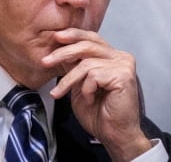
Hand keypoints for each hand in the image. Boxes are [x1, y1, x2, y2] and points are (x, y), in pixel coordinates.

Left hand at [43, 28, 152, 161]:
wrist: (114, 135)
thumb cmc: (99, 113)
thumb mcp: (80, 85)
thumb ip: (75, 67)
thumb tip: (61, 50)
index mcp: (113, 57)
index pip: (93, 38)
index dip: (74, 35)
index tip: (56, 37)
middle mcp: (121, 57)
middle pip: (88, 45)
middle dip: (63, 52)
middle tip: (45, 62)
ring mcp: (124, 65)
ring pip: (87, 63)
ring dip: (68, 80)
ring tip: (60, 93)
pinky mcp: (123, 76)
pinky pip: (93, 75)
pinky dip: (86, 89)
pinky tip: (89, 100)